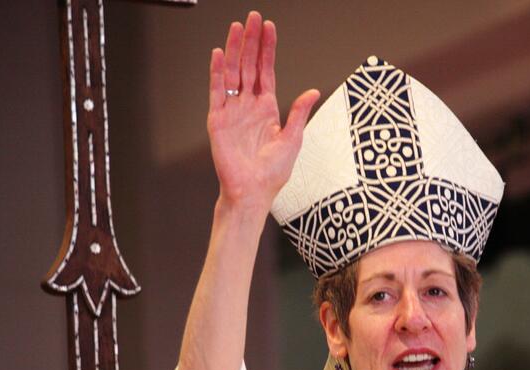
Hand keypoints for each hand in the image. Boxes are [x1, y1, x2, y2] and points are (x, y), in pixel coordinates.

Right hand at [207, 12, 319, 212]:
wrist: (253, 192)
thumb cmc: (272, 173)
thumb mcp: (293, 139)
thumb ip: (299, 113)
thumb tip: (312, 91)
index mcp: (267, 109)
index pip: (266, 72)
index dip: (267, 50)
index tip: (269, 28)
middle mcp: (249, 106)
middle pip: (249, 66)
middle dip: (251, 41)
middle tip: (252, 18)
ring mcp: (232, 111)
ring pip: (233, 72)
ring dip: (235, 50)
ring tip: (237, 27)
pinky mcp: (218, 120)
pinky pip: (217, 91)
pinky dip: (218, 72)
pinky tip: (220, 54)